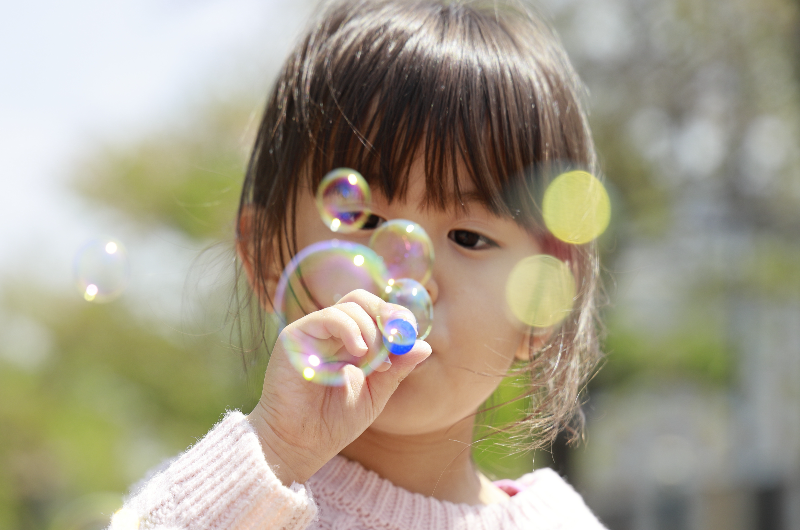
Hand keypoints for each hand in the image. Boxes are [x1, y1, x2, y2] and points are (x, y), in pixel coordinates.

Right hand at [246, 289, 430, 484]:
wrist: (299, 444)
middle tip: (399, 337)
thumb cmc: (333, 423)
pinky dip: (350, 329)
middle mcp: (330, 334)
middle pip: (362, 301)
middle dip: (387, 315)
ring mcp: (313, 332)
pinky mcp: (295, 336)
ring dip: (372, 332)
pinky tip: (359, 353)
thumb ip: (397, 369)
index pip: (374, 313)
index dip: (395, 318)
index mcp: (349, 344)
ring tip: (376, 363)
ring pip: (350, 307)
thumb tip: (425, 346)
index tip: (409, 335)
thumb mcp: (375, 394)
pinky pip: (329, 317)